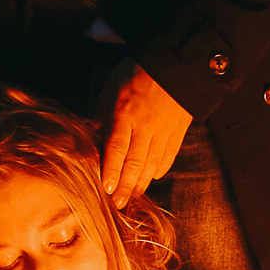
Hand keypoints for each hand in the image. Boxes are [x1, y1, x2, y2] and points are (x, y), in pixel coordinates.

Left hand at [97, 59, 192, 206]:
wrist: (175, 63)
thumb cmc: (135, 73)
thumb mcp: (110, 88)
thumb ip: (101, 115)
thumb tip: (91, 139)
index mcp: (125, 113)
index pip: (117, 147)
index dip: (111, 170)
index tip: (106, 188)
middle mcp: (145, 126)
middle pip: (135, 162)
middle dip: (125, 186)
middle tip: (118, 205)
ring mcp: (164, 131)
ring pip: (152, 164)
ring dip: (141, 184)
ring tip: (132, 198)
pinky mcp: (177, 132)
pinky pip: (168, 157)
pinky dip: (159, 170)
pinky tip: (151, 178)